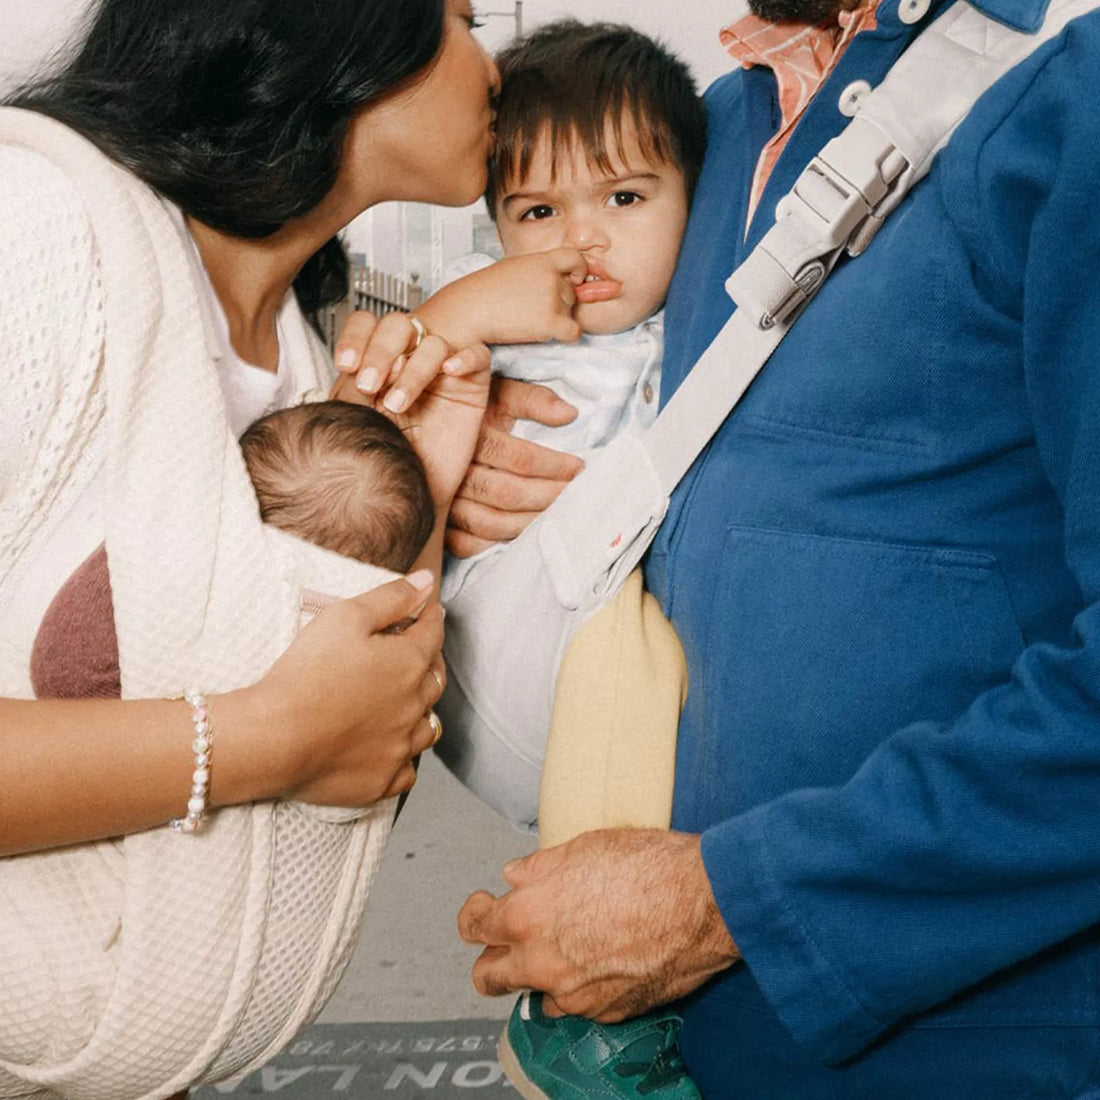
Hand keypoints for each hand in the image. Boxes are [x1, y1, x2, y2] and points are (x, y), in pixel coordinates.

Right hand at [254, 572, 447, 804]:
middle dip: (430, 660)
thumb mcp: (346, 617)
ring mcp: (400, 746)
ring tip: (409, 700)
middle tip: (419, 650)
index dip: (431, 617)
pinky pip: (407, 770)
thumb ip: (391, 597)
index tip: (429, 609)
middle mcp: (414, 706)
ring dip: (423, 710)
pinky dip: (404, 756)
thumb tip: (426, 582)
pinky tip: (393, 748)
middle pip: (435, 678)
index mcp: (409, 664)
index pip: (433, 634)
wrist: (275, 738)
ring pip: (428, 726)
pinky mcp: (382, 780)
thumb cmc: (307, 673)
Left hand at [331, 311, 490, 506]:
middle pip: (398, 325)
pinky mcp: (471, 384)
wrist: (411, 492)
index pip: (366, 326)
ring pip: (434, 343)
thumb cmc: (385, 457)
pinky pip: (477, 355)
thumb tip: (362, 361)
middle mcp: (409, 359)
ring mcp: (441, 369)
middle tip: (369, 386)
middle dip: (380, 352)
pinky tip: (449, 371)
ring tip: (398, 404)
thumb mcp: (357, 417)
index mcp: (377, 360)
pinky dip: (464, 358)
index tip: (346, 365)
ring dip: (414, 371)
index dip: (355, 338)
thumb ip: (353, 384)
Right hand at [417, 248, 587, 349]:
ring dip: (555, 318)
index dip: (579, 270)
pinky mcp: (549, 322)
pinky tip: (544, 332)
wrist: (469, 310)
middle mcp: (550, 277)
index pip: (575, 259)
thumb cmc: (485, 291)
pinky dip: (565, 335)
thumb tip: (559, 280)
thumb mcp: (513, 268)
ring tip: (526, 318)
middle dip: (558, 302)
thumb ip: (538, 271)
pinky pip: (573, 331)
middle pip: (571, 293)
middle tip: (530, 307)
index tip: (574, 279)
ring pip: (569, 313)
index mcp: (541, 260)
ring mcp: (551, 299)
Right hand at [447, 377, 583, 556]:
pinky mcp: (437, 522)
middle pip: (508, 493)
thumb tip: (570, 413)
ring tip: (556, 518)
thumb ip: (533, 399)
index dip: (554, 466)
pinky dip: (496, 544)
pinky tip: (520, 536)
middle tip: (576, 497)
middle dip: (548, 497)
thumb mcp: (499, 394)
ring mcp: (441, 499)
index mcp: (471, 436)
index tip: (579, 468)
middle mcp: (453, 470)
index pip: (520, 459)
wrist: (420, 421)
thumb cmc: (468, 409)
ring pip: (490, 522)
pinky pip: (467, 544)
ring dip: (529, 524)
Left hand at [457, 829, 739, 1020]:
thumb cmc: (649, 867)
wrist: (704, 903)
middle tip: (507, 939)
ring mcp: (574, 994)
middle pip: (488, 977)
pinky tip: (602, 958)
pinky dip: (580, 986)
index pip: (474, 926)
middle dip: (492, 958)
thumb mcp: (584, 847)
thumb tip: (517, 875)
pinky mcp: (608, 1012)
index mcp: (527, 917)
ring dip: (539, 975)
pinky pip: (577, 1005)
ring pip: (534, 996)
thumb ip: (540, 867)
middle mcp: (543, 963)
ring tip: (566, 946)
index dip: (475, 913)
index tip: (484, 905)